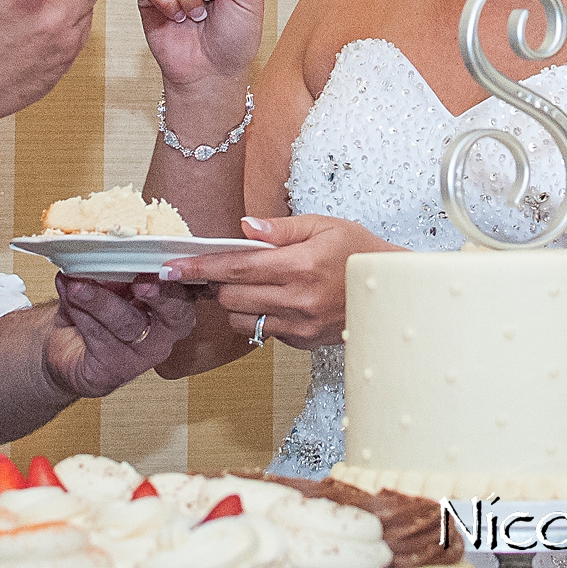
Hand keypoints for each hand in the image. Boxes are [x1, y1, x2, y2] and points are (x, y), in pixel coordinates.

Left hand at [45, 276, 197, 397]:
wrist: (63, 347)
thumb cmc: (94, 310)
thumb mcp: (107, 281)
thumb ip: (109, 267)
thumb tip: (101, 248)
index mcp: (172, 303)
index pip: (188, 290)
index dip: (182, 278)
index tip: (167, 265)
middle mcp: (164, 331)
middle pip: (175, 314)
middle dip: (160, 296)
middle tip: (141, 283)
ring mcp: (141, 355)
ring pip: (129, 323)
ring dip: (101, 300)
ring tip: (79, 285)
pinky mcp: (114, 370)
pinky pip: (100, 338)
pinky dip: (82, 314)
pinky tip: (70, 298)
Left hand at [160, 215, 400, 348]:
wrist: (394, 292)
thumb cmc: (359, 251)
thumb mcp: (325, 225)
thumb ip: (281, 228)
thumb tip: (244, 227)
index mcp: (300, 266)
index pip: (236, 269)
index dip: (200, 268)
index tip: (172, 267)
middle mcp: (297, 299)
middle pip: (230, 297)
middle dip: (214, 283)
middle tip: (212, 270)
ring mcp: (299, 325)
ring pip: (240, 319)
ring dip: (232, 301)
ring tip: (245, 283)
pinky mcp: (302, 342)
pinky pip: (262, 331)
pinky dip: (256, 314)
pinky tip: (272, 298)